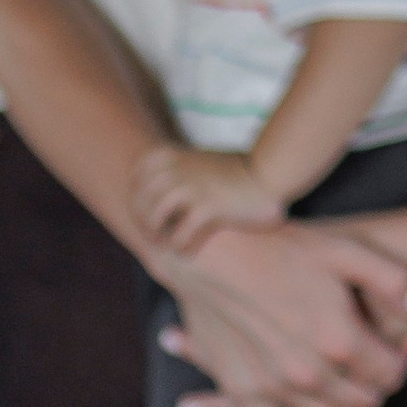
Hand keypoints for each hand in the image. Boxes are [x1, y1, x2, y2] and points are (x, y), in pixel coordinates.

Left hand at [133, 142, 281, 252]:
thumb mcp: (201, 159)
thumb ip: (179, 167)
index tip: (144, 212)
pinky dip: (180, 245)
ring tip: (165, 245)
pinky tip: (186, 252)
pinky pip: (180, 233)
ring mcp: (191, 187)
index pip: (136, 176)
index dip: (136, 197)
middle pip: (140, 199)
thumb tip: (160, 185)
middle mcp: (177, 169)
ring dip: (156, 234)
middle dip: (142, 220)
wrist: (269, 172)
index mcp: (172, 155)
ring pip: (155, 215)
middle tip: (153, 236)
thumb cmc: (238, 170)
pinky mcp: (208, 207)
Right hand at [159, 217, 406, 406]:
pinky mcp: (241, 392)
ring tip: (346, 380)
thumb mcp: (346, 250)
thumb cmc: (280, 246)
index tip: (400, 341)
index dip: (403, 358)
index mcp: (339, 339)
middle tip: (375, 359)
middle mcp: (308, 373)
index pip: (392, 374)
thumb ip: (394, 281)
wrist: (208, 253)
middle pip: (364, 401)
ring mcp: (272, 388)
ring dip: (345, 406)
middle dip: (378, 382)